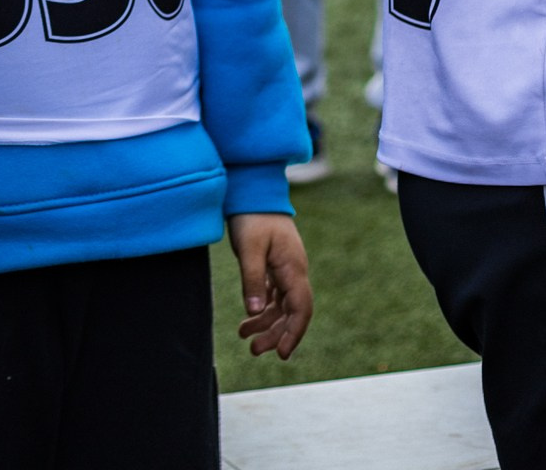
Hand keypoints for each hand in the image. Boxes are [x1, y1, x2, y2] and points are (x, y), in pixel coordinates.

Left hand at [228, 213, 313, 359]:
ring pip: (281, 305)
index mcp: (293, 269)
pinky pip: (273, 294)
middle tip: (254, 351)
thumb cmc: (251, 217)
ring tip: (245, 337)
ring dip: (266, 323)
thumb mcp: (248, 249)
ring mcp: (285, 268)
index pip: (301, 309)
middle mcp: (294, 271)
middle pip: (291, 312)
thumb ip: (252, 279)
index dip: (294, 333)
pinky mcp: (275, 265)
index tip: (281, 354)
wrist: (253, 190)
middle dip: (276, 333)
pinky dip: (262, 308)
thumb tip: (254, 311)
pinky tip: (248, 319)